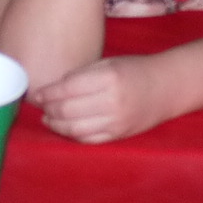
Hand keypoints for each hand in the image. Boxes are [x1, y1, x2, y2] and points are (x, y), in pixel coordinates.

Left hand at [30, 56, 166, 142]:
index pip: (67, 89)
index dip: (47, 93)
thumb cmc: (135, 70)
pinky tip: (64, 128)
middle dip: (48, 109)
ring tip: (48, 118)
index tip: (36, 93)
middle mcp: (111, 102)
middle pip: (68, 111)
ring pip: (75, 129)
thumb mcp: (108, 62)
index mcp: (108, 78)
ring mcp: (116, 122)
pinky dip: (72, 135)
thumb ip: (82, 75)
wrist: (166, 88)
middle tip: (40, 105)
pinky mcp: (119, 135)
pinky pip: (89, 139)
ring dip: (56, 125)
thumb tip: (54, 88)